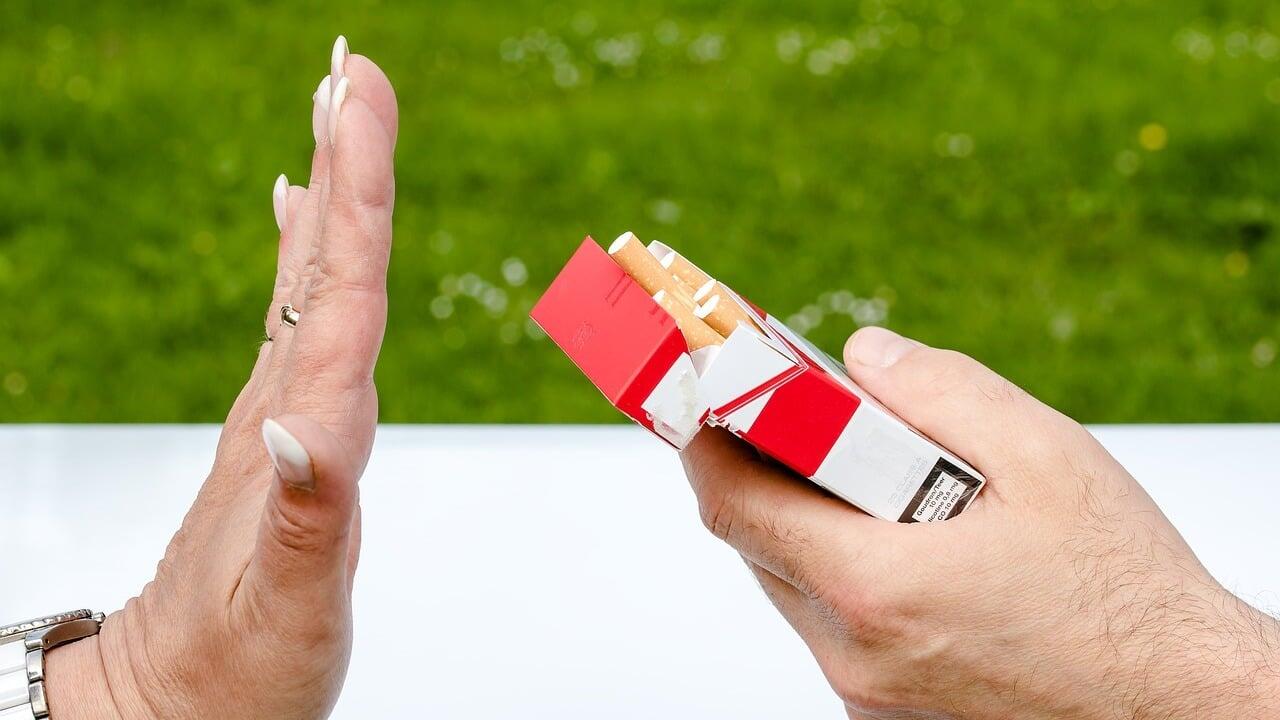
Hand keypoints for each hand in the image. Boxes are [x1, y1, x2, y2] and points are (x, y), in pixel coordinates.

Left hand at [43, 37, 397, 719]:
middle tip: (353, 71)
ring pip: (310, 279)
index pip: (338, 293)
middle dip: (344, 159)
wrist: (169, 702)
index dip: (356, 191)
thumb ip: (304, 520)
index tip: (360, 102)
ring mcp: (276, 415)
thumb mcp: (285, 614)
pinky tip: (303, 217)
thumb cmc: (237, 673)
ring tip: (340, 115)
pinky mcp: (277, 431)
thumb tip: (305, 424)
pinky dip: (308, 252)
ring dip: (331, 189)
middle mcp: (284, 408)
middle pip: (321, 262)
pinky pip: (299, 317)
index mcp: (299, 435)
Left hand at [681, 326, 1279, 718]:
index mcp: (875, 586)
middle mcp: (854, 653)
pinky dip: (844, 576)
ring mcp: (867, 693)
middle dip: (763, 472)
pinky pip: (833, 629)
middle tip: (792, 418)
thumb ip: (941, 392)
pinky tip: (905, 546)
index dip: (705, 439)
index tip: (702, 394)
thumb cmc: (1125, 593)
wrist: (1183, 705)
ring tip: (866, 478)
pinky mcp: (889, 713)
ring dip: (806, 524)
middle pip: (757, 543)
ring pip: (793, 587)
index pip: (734, 503)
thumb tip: (864, 357)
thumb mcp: (1047, 458)